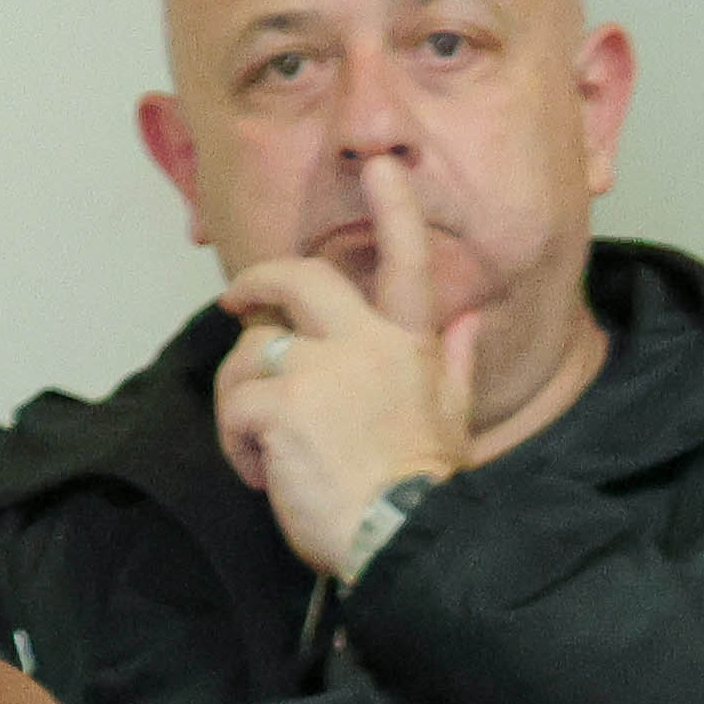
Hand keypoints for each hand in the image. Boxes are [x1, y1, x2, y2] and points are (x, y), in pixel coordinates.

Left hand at [214, 158, 478, 574]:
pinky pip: (234, 405)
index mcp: (409, 346)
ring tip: (266, 447)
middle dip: (258, 282)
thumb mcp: (454, 417)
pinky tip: (264, 472)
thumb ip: (452, 359)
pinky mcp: (279, 404)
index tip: (381, 168)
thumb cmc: (427, 486)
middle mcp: (366, 344)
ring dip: (243, 399)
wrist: (408, 535)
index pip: (407, 263)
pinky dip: (237, 443)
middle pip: (298, 279)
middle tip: (238, 300)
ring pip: (251, 353)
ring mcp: (320, 370)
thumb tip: (469, 318)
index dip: (395, 210)